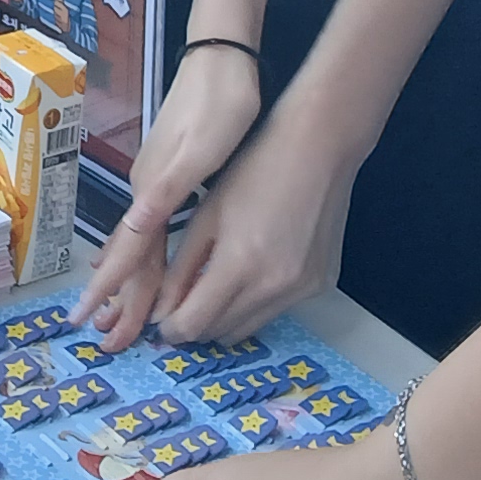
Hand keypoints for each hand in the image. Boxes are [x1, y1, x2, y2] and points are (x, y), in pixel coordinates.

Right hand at [77, 42, 261, 351]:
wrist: (222, 59)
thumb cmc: (219, 107)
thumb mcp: (199, 151)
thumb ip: (166, 190)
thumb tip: (135, 228)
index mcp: (154, 190)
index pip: (130, 252)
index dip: (110, 289)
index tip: (84, 320)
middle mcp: (146, 190)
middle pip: (131, 256)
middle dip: (118, 300)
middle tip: (106, 340)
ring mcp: (153, 180)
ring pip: (139, 244)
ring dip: (128, 282)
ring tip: (112, 314)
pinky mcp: (165, 172)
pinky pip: (147, 228)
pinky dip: (136, 254)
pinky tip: (131, 258)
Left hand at [152, 111, 353, 346]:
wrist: (320, 147)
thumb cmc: (256, 168)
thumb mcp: (206, 214)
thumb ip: (180, 268)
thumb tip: (160, 309)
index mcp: (239, 265)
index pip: (193, 324)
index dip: (169, 329)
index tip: (159, 321)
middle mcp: (274, 287)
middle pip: (220, 332)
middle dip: (195, 324)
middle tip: (181, 304)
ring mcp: (301, 290)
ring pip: (249, 327)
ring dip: (225, 318)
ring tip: (212, 290)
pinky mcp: (320, 285)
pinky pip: (277, 310)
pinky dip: (256, 303)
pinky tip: (251, 274)